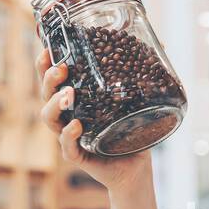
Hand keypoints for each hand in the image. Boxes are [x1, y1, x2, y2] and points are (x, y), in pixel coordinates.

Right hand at [35, 45, 149, 191]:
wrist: (137, 166)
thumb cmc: (132, 130)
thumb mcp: (138, 97)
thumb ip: (143, 71)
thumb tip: (162, 42)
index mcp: (76, 100)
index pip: (53, 79)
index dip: (46, 64)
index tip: (49, 48)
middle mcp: (67, 116)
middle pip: (45, 95)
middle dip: (48, 79)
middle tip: (61, 68)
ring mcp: (70, 137)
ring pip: (49, 119)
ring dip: (54, 104)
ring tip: (68, 94)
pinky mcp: (78, 156)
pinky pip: (66, 147)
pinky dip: (68, 135)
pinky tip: (76, 125)